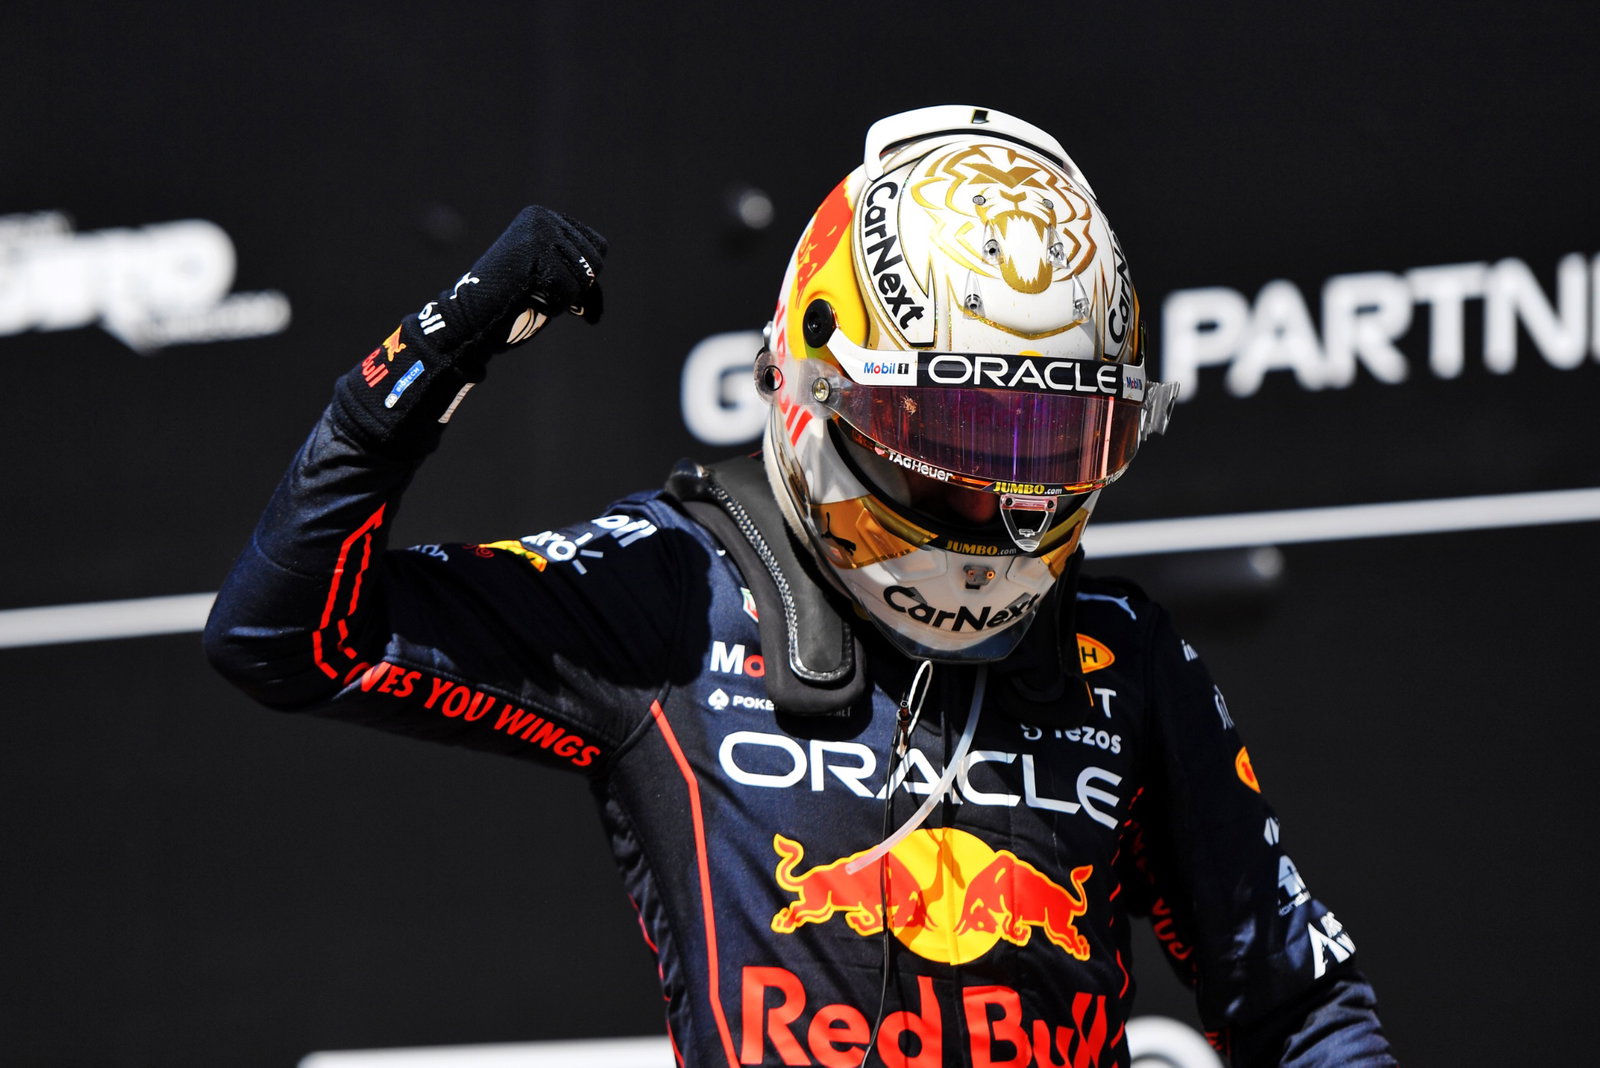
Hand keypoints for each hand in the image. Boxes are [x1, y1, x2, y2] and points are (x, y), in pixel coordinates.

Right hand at [331, 206, 607, 453]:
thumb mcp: (550, 284)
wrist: (469, 318)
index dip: (586, 278)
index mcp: (544, 217)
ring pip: (585, 277)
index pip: (598, 247)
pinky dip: (554, 305)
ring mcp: (539, 231)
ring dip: (562, 299)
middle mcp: (543, 217)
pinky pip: (571, 290)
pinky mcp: (535, 251)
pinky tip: (527, 299)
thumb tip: (596, 308)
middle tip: (538, 293)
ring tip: (529, 294)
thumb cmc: (509, 304)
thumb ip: (577, 278)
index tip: (558, 289)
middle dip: (575, 289)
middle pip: (595, 262)